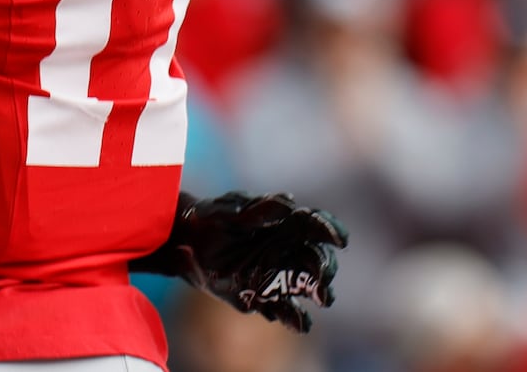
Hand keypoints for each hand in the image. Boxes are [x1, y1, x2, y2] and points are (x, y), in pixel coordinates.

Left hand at [132, 191, 347, 332]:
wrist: (185, 242)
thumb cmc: (210, 217)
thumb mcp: (230, 209)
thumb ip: (259, 209)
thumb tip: (291, 203)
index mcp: (283, 225)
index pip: (314, 226)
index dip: (331, 230)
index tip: (340, 239)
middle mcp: (286, 250)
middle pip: (317, 259)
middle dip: (325, 267)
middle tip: (324, 275)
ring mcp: (276, 275)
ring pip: (307, 287)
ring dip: (319, 293)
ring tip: (322, 299)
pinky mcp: (262, 296)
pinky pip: (285, 310)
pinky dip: (296, 318)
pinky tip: (302, 322)